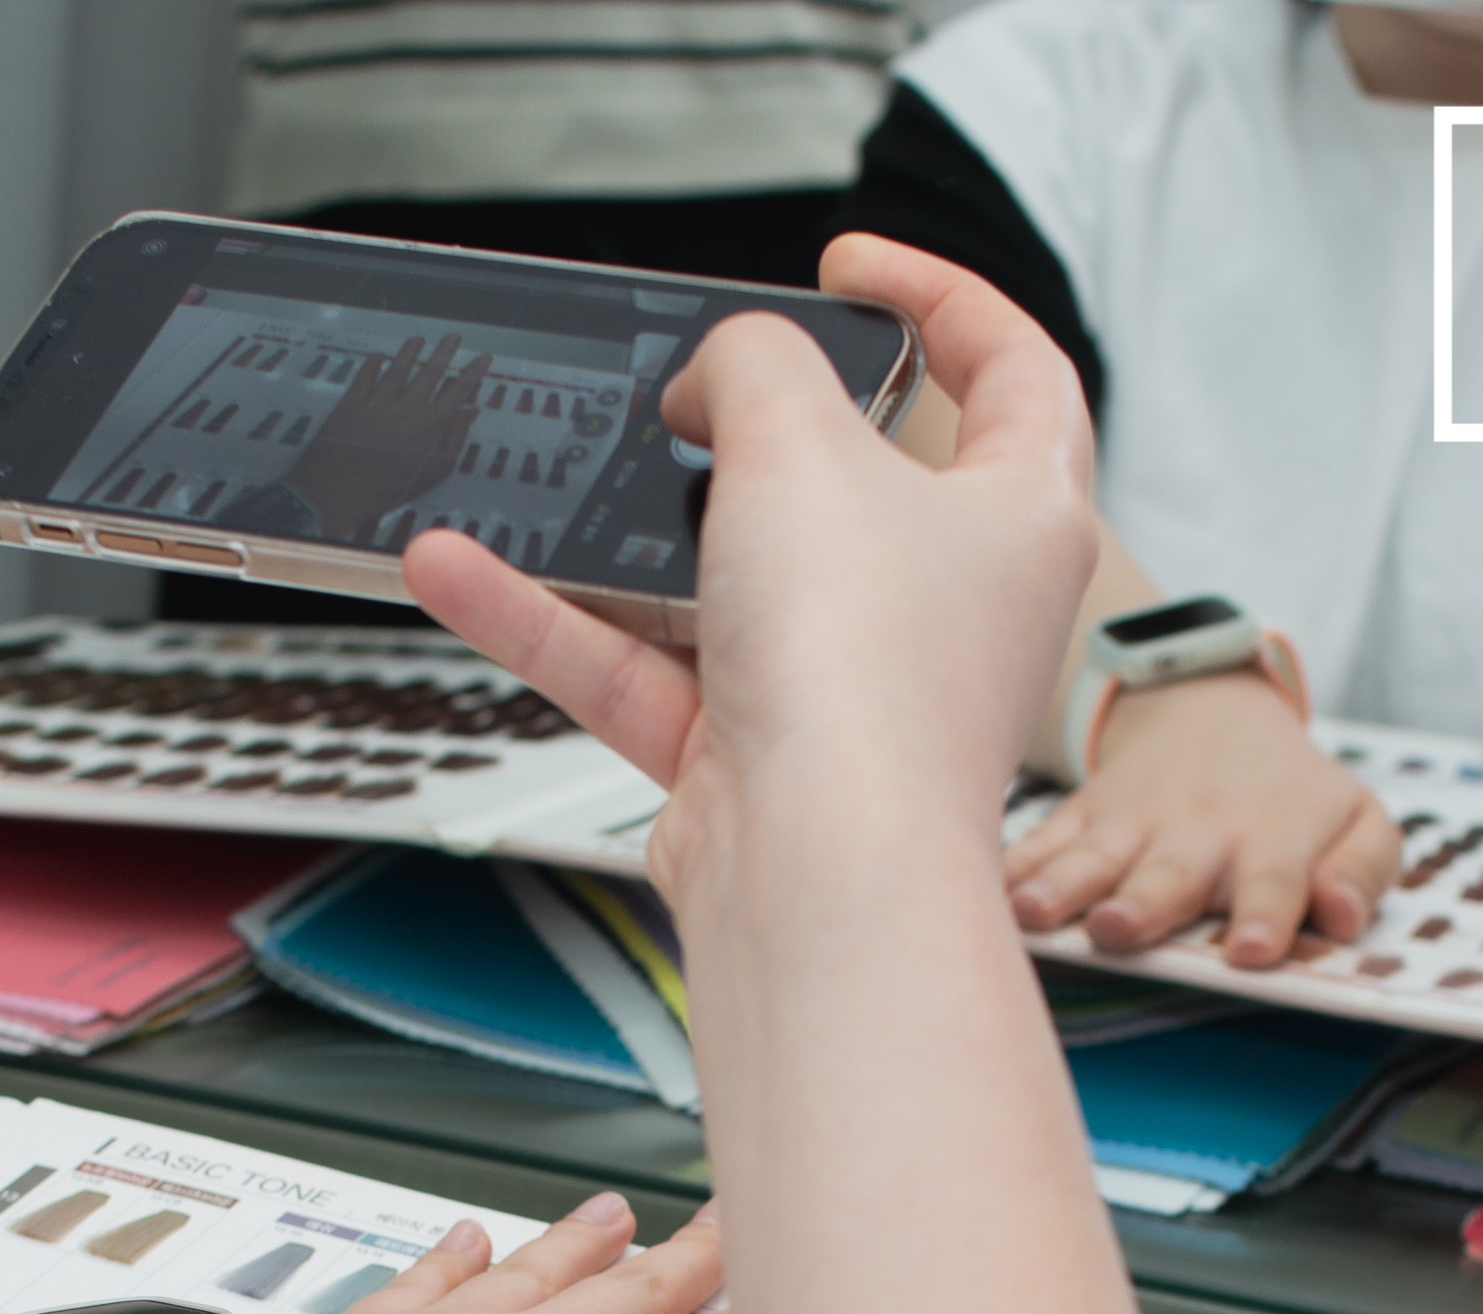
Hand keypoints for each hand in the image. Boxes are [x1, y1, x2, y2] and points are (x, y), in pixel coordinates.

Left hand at [282, 330, 492, 542]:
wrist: (340, 489)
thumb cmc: (391, 488)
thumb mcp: (433, 472)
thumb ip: (454, 440)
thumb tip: (470, 412)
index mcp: (430, 424)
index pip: (457, 392)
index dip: (472, 373)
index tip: (483, 357)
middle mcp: (406, 406)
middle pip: (429, 373)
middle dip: (444, 353)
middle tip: (453, 336)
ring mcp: (377, 401)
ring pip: (397, 370)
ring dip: (409, 352)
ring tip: (418, 339)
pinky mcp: (351, 403)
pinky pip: (364, 378)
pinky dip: (371, 365)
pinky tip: (377, 356)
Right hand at [398, 236, 1097, 916]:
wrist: (820, 878)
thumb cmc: (864, 677)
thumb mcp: (801, 443)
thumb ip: (754, 364)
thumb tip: (716, 377)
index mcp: (1022, 518)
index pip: (1013, 371)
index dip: (942, 298)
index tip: (849, 267)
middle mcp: (946, 608)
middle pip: (854, 480)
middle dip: (759, 429)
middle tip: (698, 385)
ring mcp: (847, 688)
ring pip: (726, 582)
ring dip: (623, 535)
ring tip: (545, 473)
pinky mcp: (753, 759)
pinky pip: (642, 668)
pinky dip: (554, 621)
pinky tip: (460, 567)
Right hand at [1006, 677, 1403, 965]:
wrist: (1209, 714)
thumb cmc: (1290, 796)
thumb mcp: (1357, 818)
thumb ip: (1365, 869)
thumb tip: (1342, 914)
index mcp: (1273, 841)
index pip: (1274, 882)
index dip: (1264, 914)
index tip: (1252, 950)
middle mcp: (1197, 834)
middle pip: (1170, 877)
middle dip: (1144, 904)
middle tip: (1120, 929)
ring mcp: (1130, 826)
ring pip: (1091, 860)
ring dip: (1060, 888)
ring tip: (1031, 914)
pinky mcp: (1079, 818)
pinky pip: (1036, 843)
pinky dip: (1006, 867)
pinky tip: (978, 890)